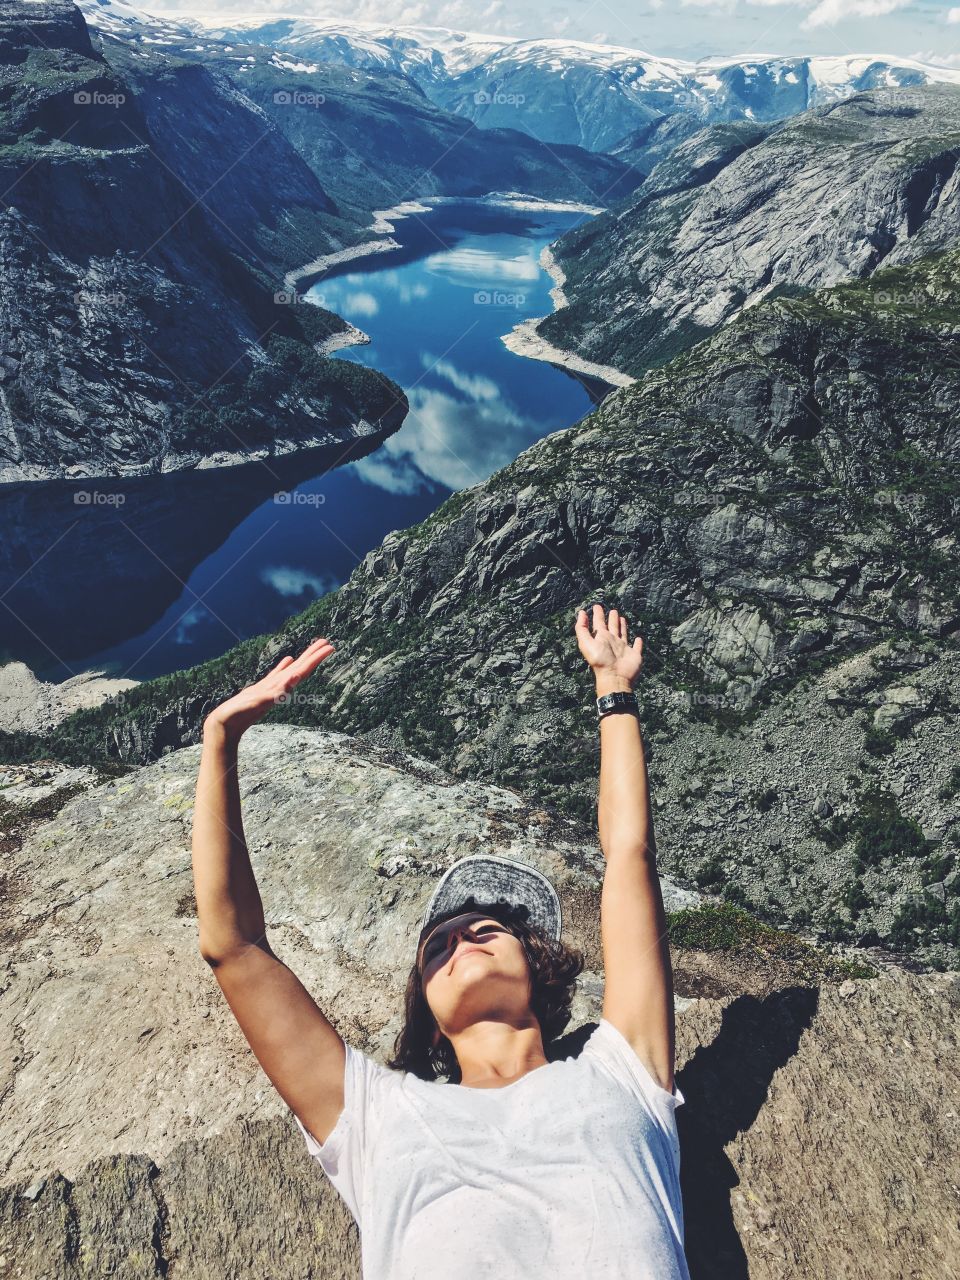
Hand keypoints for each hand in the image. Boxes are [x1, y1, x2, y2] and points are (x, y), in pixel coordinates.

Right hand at [203, 637, 335, 743]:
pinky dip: (284, 666)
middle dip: (313, 655)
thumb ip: (276, 692)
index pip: (302, 670)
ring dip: (302, 659)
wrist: (224, 727)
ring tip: (314, 648)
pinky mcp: (260, 690)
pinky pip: (276, 674)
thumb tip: (294, 679)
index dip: (316, 659)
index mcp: (280, 688)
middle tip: (328, 642)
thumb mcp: (259, 703)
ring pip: (290, 670)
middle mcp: (278, 687)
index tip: (330, 647)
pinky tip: (289, 659)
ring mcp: (270, 688)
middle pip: (300, 668)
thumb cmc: (239, 716)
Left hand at [575, 605, 642, 692]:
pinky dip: (638, 643)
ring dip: (622, 626)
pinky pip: (637, 647)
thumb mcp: (586, 642)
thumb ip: (582, 628)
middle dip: (611, 618)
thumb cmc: (600, 660)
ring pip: (623, 634)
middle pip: (612, 627)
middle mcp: (612, 642)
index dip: (597, 614)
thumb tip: (581, 613)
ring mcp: (623, 649)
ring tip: (621, 618)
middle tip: (612, 610)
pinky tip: (638, 639)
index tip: (597, 606)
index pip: (599, 623)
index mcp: (601, 639)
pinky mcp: (634, 655)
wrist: (615, 677)